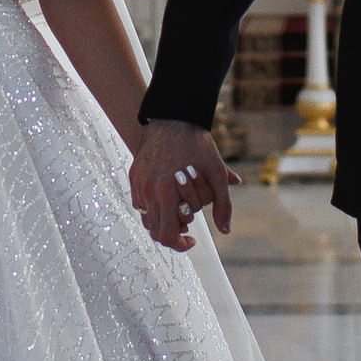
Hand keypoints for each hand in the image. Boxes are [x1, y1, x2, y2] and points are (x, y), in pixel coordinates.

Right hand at [130, 120, 237, 249]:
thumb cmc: (197, 145)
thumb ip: (223, 204)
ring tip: (178, 210)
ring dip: (162, 220)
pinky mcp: (134, 174)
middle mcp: (148, 190)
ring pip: (146, 217)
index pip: (167, 235)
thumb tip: (226, 230)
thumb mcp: (215, 173)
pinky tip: (167, 197)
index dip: (181, 244)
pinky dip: (153, 206)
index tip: (192, 239)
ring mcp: (138, 183)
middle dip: (173, 232)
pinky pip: (140, 201)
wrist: (174, 116)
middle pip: (155, 231)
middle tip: (187, 226)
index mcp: (166, 193)